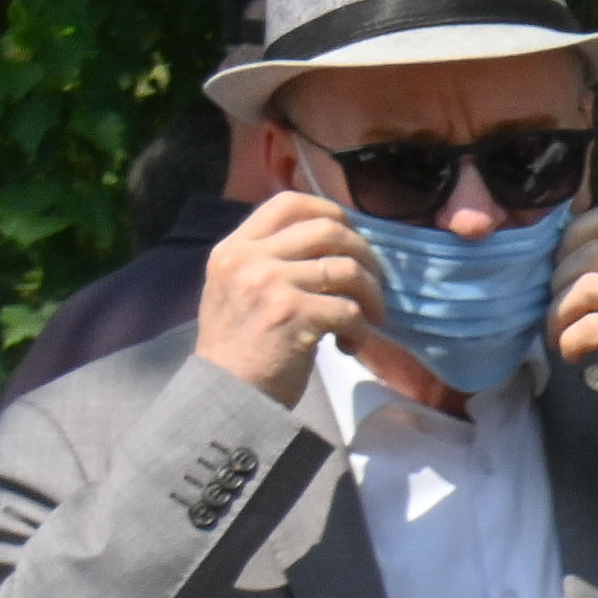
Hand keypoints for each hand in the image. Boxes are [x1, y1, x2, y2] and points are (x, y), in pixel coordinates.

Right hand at [192, 187, 380, 404]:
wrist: (224, 395)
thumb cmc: (241, 347)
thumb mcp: (238, 289)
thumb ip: (271, 260)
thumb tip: (335, 239)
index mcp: (234, 249)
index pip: (288, 203)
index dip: (330, 210)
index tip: (350, 232)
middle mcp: (248, 259)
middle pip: (329, 229)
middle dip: (364, 255)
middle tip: (372, 283)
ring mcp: (269, 283)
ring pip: (347, 268)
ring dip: (371, 295)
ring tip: (368, 318)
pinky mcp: (292, 313)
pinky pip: (350, 309)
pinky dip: (361, 330)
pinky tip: (349, 345)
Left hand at [552, 204, 597, 445]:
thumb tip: (547, 239)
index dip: (576, 233)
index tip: (562, 268)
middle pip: (592, 252)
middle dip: (557, 284)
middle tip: (556, 315)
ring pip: (586, 288)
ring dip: (558, 316)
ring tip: (560, 336)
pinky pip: (590, 326)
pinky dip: (569, 342)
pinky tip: (574, 355)